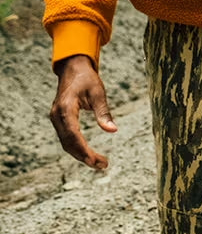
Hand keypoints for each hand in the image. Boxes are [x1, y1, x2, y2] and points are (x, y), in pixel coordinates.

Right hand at [49, 54, 117, 169]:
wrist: (72, 68)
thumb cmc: (87, 78)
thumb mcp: (98, 92)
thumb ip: (104, 112)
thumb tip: (113, 130)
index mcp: (65, 108)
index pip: (73, 135)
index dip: (83, 150)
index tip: (95, 161)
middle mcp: (57, 116)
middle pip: (68, 143)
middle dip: (84, 156)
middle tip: (102, 165)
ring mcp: (56, 119)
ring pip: (66, 143)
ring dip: (81, 154)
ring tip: (98, 162)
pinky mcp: (59, 120)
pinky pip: (66, 138)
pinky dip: (76, 147)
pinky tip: (88, 153)